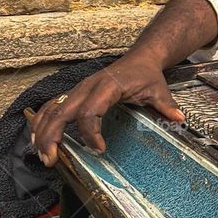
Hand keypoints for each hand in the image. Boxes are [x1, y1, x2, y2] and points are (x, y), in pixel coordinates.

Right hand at [29, 52, 184, 166]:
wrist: (140, 58)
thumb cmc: (146, 75)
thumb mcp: (159, 89)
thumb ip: (165, 105)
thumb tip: (179, 119)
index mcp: (108, 86)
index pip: (91, 111)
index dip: (91, 133)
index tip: (100, 150)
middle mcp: (88, 87)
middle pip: (62, 111)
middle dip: (52, 136)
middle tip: (51, 160)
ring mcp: (78, 89)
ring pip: (52, 109)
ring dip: (43, 131)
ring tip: (42, 155)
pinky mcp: (74, 93)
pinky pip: (52, 106)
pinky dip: (42, 122)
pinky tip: (38, 139)